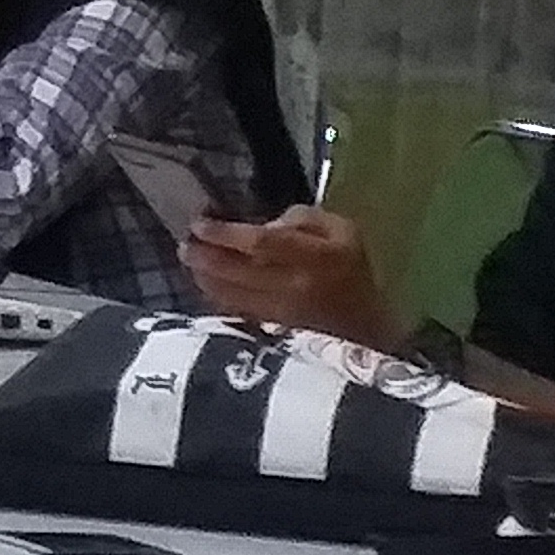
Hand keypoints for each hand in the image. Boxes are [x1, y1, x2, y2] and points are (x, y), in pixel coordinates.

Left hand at [181, 206, 398, 347]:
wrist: (368, 331)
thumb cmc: (351, 272)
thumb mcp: (342, 231)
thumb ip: (303, 219)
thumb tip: (266, 224)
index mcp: (318, 256)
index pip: (263, 243)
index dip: (226, 234)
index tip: (199, 223)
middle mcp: (298, 287)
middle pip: (240, 271)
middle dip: (206, 257)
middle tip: (185, 244)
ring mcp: (284, 316)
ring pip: (232, 295)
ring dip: (205, 278)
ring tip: (191, 261)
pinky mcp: (275, 335)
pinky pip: (237, 313)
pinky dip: (217, 298)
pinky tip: (205, 285)